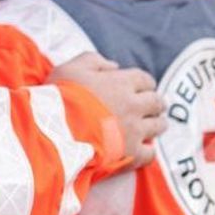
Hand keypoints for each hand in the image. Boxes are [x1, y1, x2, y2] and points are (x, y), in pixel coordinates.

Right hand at [51, 52, 164, 168]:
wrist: (55, 132)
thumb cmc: (59, 99)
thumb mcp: (69, 69)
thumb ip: (93, 61)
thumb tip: (113, 66)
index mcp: (121, 83)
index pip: (145, 80)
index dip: (143, 84)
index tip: (139, 88)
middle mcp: (133, 105)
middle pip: (157, 102)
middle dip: (154, 104)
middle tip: (148, 108)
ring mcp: (135, 130)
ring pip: (159, 126)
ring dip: (155, 124)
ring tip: (146, 128)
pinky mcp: (131, 153)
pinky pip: (150, 153)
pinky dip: (147, 151)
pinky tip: (140, 149)